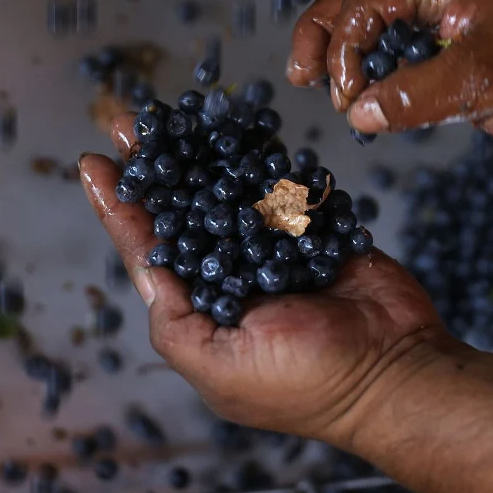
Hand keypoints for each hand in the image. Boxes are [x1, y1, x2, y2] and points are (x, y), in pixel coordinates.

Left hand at [78, 115, 459, 444]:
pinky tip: (235, 126)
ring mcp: (274, 251)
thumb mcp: (217, 366)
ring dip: (200, 152)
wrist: (397, 368)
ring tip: (173, 112)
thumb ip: (174, 320)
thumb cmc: (304, 379)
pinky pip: (281, 187)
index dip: (121, 208)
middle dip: (156, 167)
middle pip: (184, 212)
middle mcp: (233, 279)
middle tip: (129, 122)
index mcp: (204, 314)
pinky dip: (260, 158)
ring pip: (230, 192)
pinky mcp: (312, 229)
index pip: (152, 254)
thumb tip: (144, 267)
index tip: (95, 163)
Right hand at [287, 0, 492, 151]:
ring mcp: (451, 25)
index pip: (369, 1)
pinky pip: (404, 59)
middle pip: (359, 1)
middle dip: (324, 36)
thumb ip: (419, 95)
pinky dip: (378, 78)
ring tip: (326, 89)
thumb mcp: (489, 81)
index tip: (347, 95)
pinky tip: (369, 103)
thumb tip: (362, 113)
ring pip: (378, 28)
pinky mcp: (459, 56)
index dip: (345, 46)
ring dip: (347, 56)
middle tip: (300, 75)